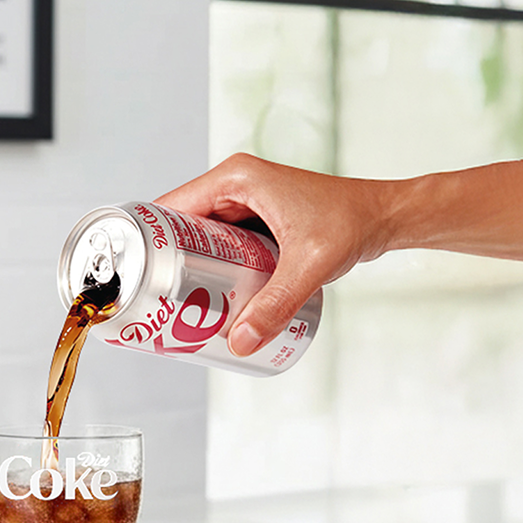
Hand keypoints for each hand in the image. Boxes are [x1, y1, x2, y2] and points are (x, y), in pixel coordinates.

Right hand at [156, 153, 400, 356]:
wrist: (386, 217)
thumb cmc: (353, 223)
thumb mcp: (311, 265)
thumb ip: (277, 304)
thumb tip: (240, 343)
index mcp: (235, 179)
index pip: (170, 208)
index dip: (147, 241)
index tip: (136, 277)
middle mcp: (233, 185)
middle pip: (177, 225)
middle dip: (163, 262)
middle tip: (153, 301)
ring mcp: (243, 201)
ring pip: (196, 237)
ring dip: (184, 267)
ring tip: (171, 304)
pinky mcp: (254, 219)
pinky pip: (217, 243)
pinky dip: (208, 267)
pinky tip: (204, 296)